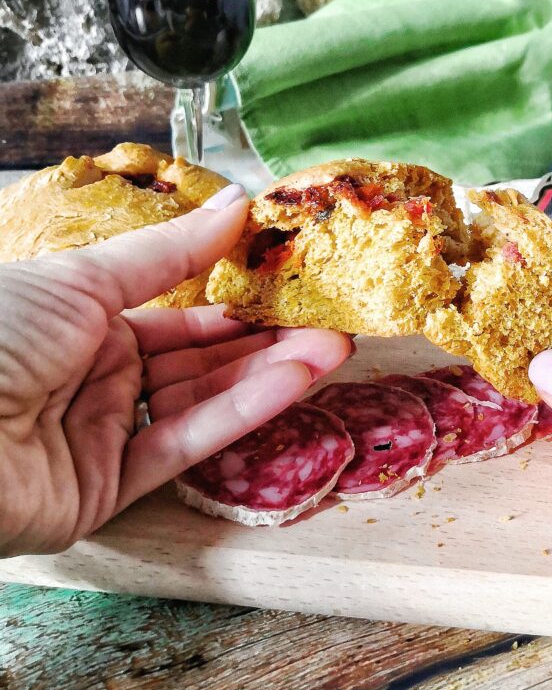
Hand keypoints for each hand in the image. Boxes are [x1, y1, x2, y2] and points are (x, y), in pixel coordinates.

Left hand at [0, 184, 350, 556]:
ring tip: (330, 348)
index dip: (232, 301)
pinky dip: (238, 414)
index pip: (176, 314)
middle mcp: (98, 377)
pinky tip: (289, 382)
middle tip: (328, 320)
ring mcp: (105, 434)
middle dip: (265, 341)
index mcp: (83, 323)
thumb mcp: (83, 278)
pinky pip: (183, 443)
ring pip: (201, 401)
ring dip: (268, 375)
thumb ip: (170, 252)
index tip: (287, 284)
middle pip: (198, 359)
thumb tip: (235, 202)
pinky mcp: (109, 488)